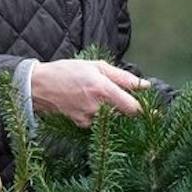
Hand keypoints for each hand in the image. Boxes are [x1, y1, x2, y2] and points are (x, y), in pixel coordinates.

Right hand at [29, 59, 146, 125]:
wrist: (39, 85)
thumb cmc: (68, 71)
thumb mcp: (96, 66)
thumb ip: (123, 77)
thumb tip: (145, 86)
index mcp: (103, 89)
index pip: (133, 108)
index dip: (144, 109)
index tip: (153, 109)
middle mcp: (97, 107)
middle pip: (124, 114)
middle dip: (127, 106)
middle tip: (121, 96)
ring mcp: (88, 118)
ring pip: (111, 117)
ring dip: (112, 109)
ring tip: (98, 95)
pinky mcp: (81, 124)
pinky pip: (99, 121)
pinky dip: (99, 113)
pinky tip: (89, 102)